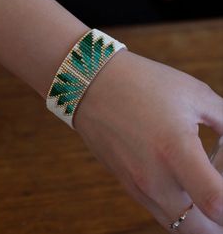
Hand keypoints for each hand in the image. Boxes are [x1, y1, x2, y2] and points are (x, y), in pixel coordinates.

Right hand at [74, 49, 222, 232]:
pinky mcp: (126, 184)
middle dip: (220, 220)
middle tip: (222, 196)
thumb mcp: (193, 93)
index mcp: (175, 149)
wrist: (93, 84)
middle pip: (200, 229)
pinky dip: (178, 209)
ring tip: (206, 191)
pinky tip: (182, 183)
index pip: (216, 202)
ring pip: (178, 225)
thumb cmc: (144, 83)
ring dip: (199, 218)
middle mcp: (154, 177)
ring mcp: (136, 184)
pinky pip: (159, 211)